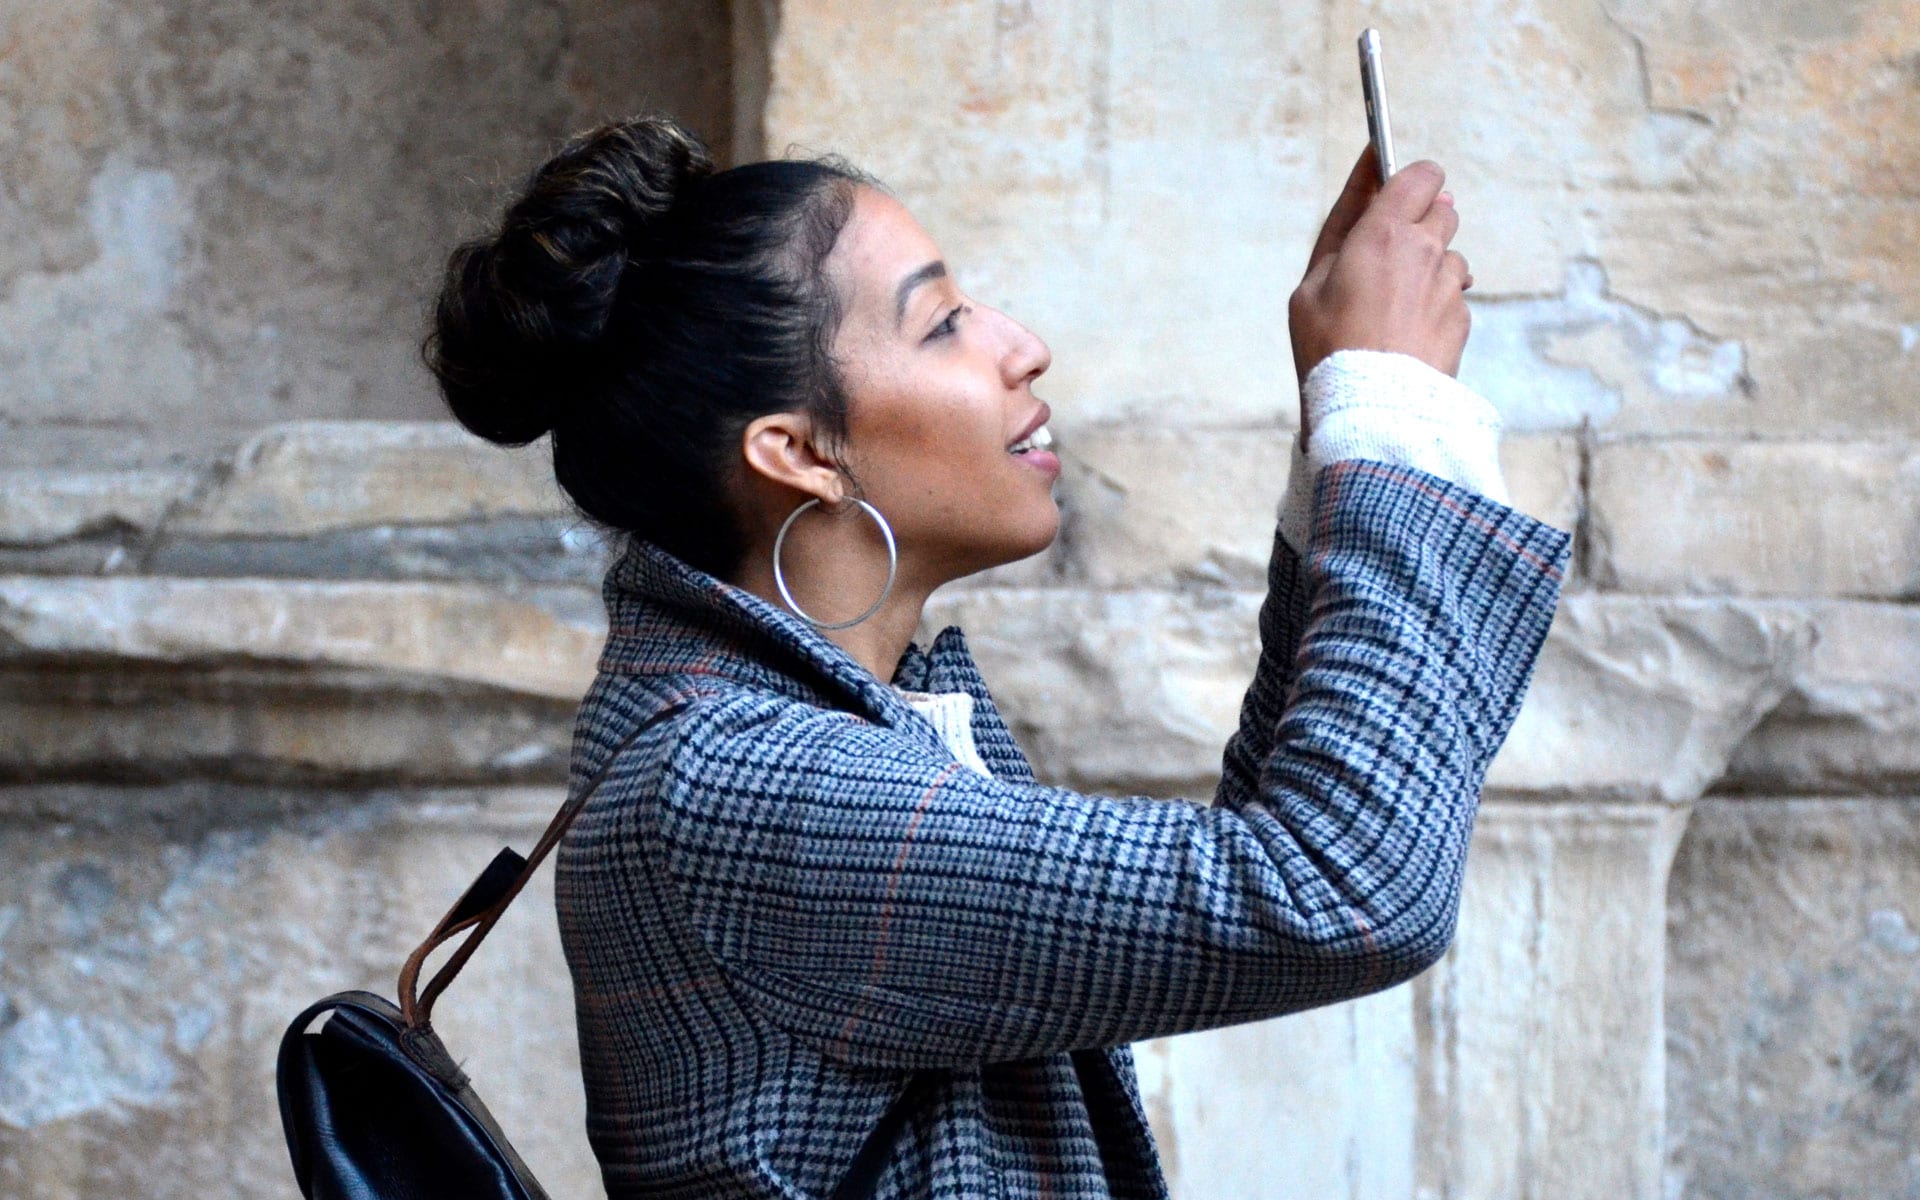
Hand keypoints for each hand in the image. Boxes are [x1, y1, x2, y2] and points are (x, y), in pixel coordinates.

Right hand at [1289, 144, 1472, 443]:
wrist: (1370, 410)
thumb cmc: (1328, 347)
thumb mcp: (1310, 285)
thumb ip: (1344, 228)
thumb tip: (1374, 181)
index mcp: (1383, 233)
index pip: (1420, 175)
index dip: (1410, 179)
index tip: (1394, 192)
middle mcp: (1425, 251)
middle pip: (1442, 210)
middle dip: (1420, 225)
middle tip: (1387, 259)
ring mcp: (1449, 286)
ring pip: (1449, 257)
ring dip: (1429, 270)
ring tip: (1393, 309)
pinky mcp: (1463, 319)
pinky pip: (1453, 297)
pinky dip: (1435, 307)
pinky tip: (1407, 335)